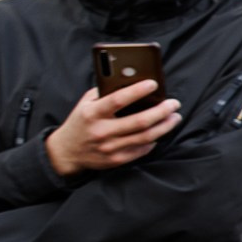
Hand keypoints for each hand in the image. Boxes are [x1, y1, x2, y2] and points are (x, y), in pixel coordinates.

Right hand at [44, 81, 180, 176]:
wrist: (66, 152)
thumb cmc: (81, 121)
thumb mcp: (86, 103)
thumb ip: (105, 92)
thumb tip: (132, 82)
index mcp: (92, 113)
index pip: (117, 100)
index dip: (137, 91)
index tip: (154, 83)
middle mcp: (101, 131)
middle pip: (139, 121)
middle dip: (161, 111)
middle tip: (174, 103)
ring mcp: (109, 148)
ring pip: (145, 137)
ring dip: (165, 126)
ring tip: (174, 117)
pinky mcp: (116, 160)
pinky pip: (142, 150)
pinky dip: (154, 140)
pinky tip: (161, 131)